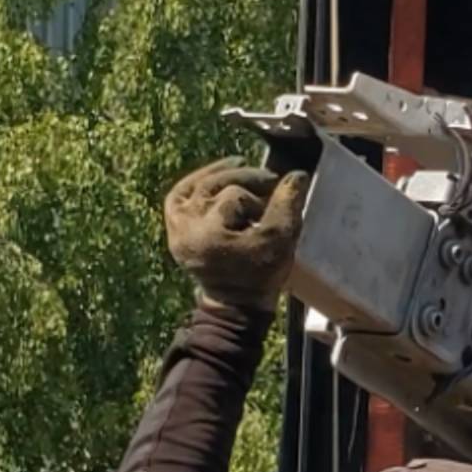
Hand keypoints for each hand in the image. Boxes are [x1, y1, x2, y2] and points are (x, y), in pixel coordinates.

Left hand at [163, 160, 307, 312]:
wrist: (236, 302)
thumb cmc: (261, 275)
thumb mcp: (280, 241)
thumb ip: (287, 205)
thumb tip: (297, 175)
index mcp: (208, 236)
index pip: (236, 197)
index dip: (261, 197)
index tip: (280, 201)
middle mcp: (184, 229)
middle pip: (215, 187)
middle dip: (246, 182)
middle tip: (270, 182)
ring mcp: (175, 227)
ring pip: (199, 186)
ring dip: (226, 176)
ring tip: (247, 169)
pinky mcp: (174, 226)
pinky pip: (182, 192)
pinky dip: (202, 178)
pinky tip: (225, 168)